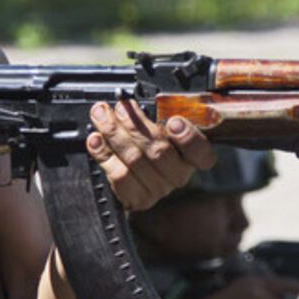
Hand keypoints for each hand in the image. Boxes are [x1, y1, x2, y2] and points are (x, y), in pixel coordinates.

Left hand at [85, 100, 215, 210]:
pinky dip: (104, 153)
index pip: (202, 153)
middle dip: (134, 125)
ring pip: (134, 160)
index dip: (188, 138)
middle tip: (120, 108)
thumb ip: (157, 114)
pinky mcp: (137, 198)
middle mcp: (179, 175)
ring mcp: (158, 189)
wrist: (137, 180)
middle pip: (159, 151)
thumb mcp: (160, 126)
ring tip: (101, 115)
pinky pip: (119, 175)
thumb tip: (134, 101)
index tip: (174, 121)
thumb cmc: (149, 144)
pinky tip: (95, 140)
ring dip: (114, 133)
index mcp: (193, 156)